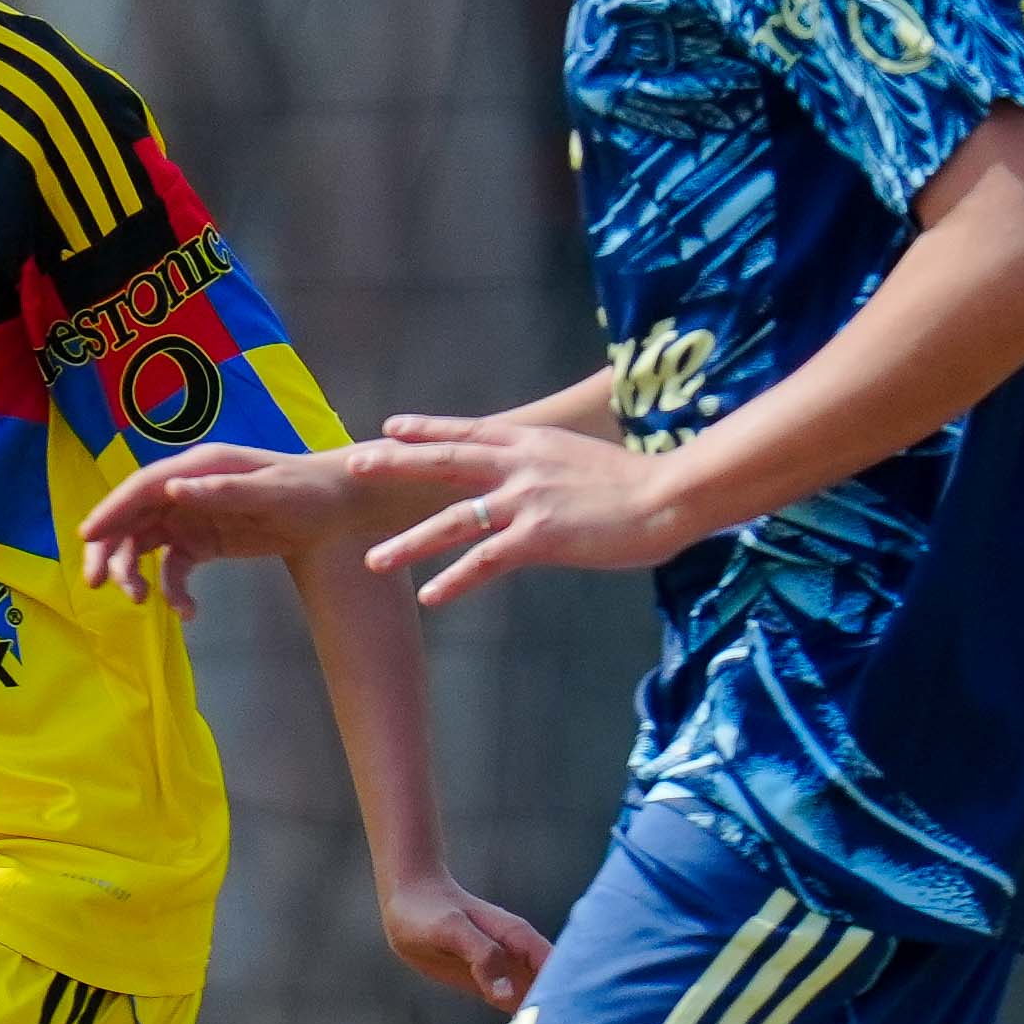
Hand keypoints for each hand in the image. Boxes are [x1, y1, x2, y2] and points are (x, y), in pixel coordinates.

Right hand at [78, 441, 405, 611]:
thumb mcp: (271, 493)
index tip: (88, 536)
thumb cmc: (308, 491)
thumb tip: (174, 489)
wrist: (336, 507)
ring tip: (141, 602)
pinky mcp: (205, 541)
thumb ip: (222, 492)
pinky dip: (173, 590)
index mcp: (199, 467)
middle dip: (110, 549)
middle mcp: (187, 489)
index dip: (112, 510)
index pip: (143, 487)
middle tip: (97, 584)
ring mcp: (193, 516)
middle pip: (133, 518)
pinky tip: (187, 613)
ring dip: (135, 572)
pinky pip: (174, 567)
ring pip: (146, 544)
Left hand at [355, 415, 695, 608]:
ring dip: (411, 543)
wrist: (670, 494)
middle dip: (396, 463)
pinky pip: (485, 561)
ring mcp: (527, 500)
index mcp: (531, 442)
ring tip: (375, 561)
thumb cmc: (637, 482)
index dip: (426, 429)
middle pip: (444, 461)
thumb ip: (549, 465)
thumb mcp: (582, 458)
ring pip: (452, 519)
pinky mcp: (540, 536)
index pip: (467, 432)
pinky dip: (455, 579)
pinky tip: (432, 595)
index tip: (390, 427)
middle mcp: (521, 464)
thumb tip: (533, 479)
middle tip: (354, 465)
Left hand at [382, 871, 550, 1012]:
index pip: (559, 971)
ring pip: (539, 1001)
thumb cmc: (430, 912)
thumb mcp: (451, 930)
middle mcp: (521, 956)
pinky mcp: (491, 985)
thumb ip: (482, 956)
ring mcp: (508, 972)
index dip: (570, 996)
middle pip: (556, 990)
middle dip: (565, 1017)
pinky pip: (516, 1006)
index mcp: (520, 939)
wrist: (409, 903)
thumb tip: (508, 993)